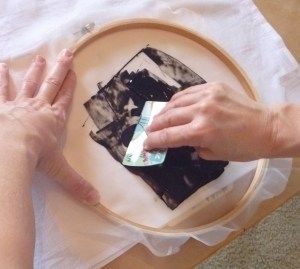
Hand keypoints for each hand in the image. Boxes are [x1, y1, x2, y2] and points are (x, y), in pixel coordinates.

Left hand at [0, 49, 98, 204]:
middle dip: (60, 68)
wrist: (9, 150)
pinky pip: (1, 88)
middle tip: (65, 52)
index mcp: (54, 120)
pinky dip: (1, 76)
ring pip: (29, 83)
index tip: (74, 71)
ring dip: (35, 70)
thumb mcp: (59, 171)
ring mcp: (19, 104)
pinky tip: (2, 64)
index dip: (70, 86)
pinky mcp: (0, 106)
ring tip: (39, 57)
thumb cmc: (36, 157)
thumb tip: (97, 200)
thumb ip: (77, 184)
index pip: (65, 99)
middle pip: (52, 84)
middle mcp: (39, 108)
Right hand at [144, 83, 276, 160]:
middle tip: (149, 131)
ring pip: (175, 102)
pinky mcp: (213, 87)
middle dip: (154, 126)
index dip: (154, 141)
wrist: (268, 127)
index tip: (145, 144)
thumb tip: (185, 140)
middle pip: (168, 117)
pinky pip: (188, 92)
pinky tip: (174, 105)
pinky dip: (178, 100)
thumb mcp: (216, 154)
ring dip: (163, 111)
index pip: (168, 136)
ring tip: (159, 118)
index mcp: (201, 132)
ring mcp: (207, 96)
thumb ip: (195, 147)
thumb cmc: (244, 147)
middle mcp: (200, 112)